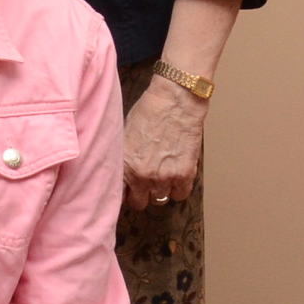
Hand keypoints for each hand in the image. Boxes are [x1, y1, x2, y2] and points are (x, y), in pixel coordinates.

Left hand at [122, 76, 204, 210]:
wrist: (175, 100)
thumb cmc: (148, 111)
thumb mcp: (124, 135)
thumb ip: (122, 158)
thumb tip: (120, 172)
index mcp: (123, 165)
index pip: (117, 195)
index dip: (122, 192)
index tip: (125, 189)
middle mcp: (142, 176)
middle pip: (139, 203)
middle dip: (140, 193)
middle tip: (144, 182)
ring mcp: (165, 177)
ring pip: (159, 200)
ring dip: (159, 190)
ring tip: (160, 175)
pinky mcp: (185, 174)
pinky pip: (180, 195)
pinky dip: (178, 188)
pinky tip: (176, 174)